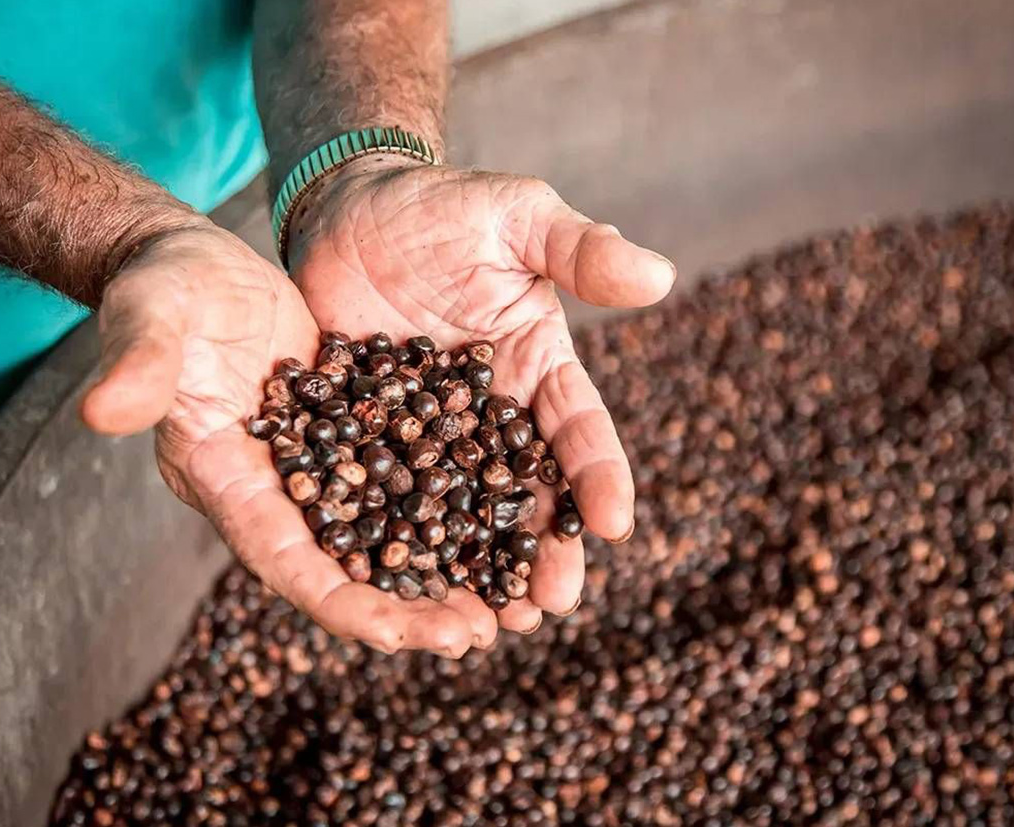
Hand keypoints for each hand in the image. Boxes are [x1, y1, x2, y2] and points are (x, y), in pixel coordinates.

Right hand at [80, 221, 492, 656]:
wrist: (199, 267)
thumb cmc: (164, 290)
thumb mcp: (151, 320)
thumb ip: (138, 367)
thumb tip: (102, 411)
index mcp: (227, 478)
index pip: (286, 561)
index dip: (339, 603)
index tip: (398, 637)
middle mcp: (279, 487)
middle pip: (348, 566)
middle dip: (408, 606)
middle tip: (477, 634)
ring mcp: (321, 463)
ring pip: (389, 531)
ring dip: (443, 567)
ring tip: (506, 599)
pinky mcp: (355, 428)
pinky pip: (409, 477)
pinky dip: (453, 502)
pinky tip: (504, 516)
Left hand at [287, 157, 675, 637]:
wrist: (351, 210)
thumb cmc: (442, 209)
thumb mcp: (518, 217)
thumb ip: (581, 249)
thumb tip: (661, 277)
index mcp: (538, 370)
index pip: (578, 431)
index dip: (599, 478)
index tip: (614, 525)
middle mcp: (493, 415)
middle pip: (527, 492)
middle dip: (543, 549)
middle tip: (548, 606)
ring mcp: (431, 435)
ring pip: (462, 511)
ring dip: (477, 567)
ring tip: (489, 623)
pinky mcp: (368, 440)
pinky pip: (383, 497)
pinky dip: (395, 542)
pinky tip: (398, 588)